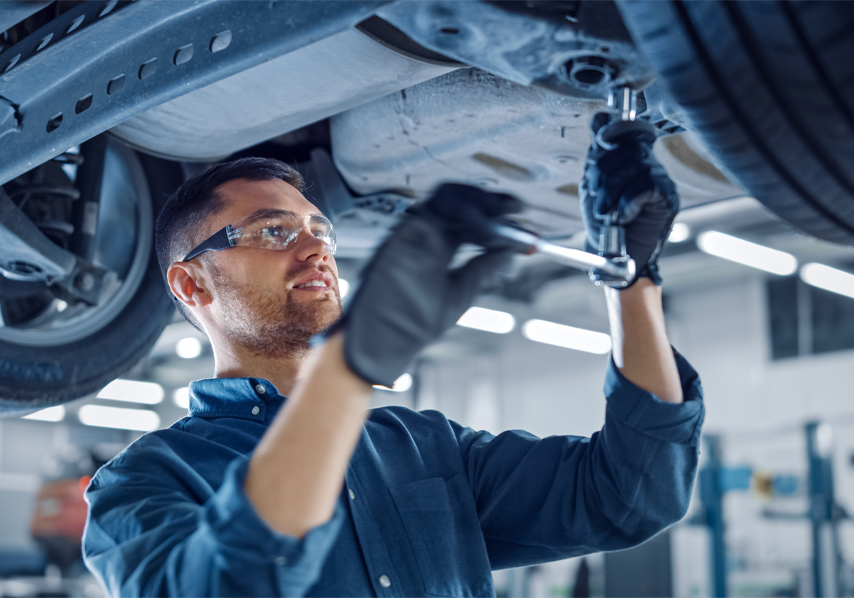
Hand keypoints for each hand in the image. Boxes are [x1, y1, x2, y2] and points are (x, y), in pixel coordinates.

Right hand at [335, 183, 520, 386]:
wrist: (386, 339)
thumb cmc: (415, 322)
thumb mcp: (461, 293)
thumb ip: (484, 269)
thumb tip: (512, 251)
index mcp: (440, 246)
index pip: (470, 218)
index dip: (495, 213)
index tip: (520, 213)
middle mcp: (427, 235)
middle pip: (461, 201)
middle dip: (492, 201)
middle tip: (516, 208)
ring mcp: (414, 233)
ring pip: (448, 198)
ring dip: (479, 205)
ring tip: (499, 222)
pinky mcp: (403, 234)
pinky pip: (434, 210)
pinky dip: (462, 214)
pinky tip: (482, 232)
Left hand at [580, 113, 678, 285]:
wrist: (615, 257)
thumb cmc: (604, 223)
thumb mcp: (593, 185)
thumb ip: (597, 156)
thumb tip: (600, 118)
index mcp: (629, 158)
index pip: (628, 128)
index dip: (615, 128)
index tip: (601, 140)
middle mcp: (648, 164)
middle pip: (626, 147)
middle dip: (602, 172)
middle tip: (595, 196)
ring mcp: (660, 179)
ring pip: (635, 165)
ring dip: (611, 192)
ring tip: (604, 213)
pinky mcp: (668, 197)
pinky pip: (646, 186)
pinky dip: (628, 203)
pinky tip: (622, 217)